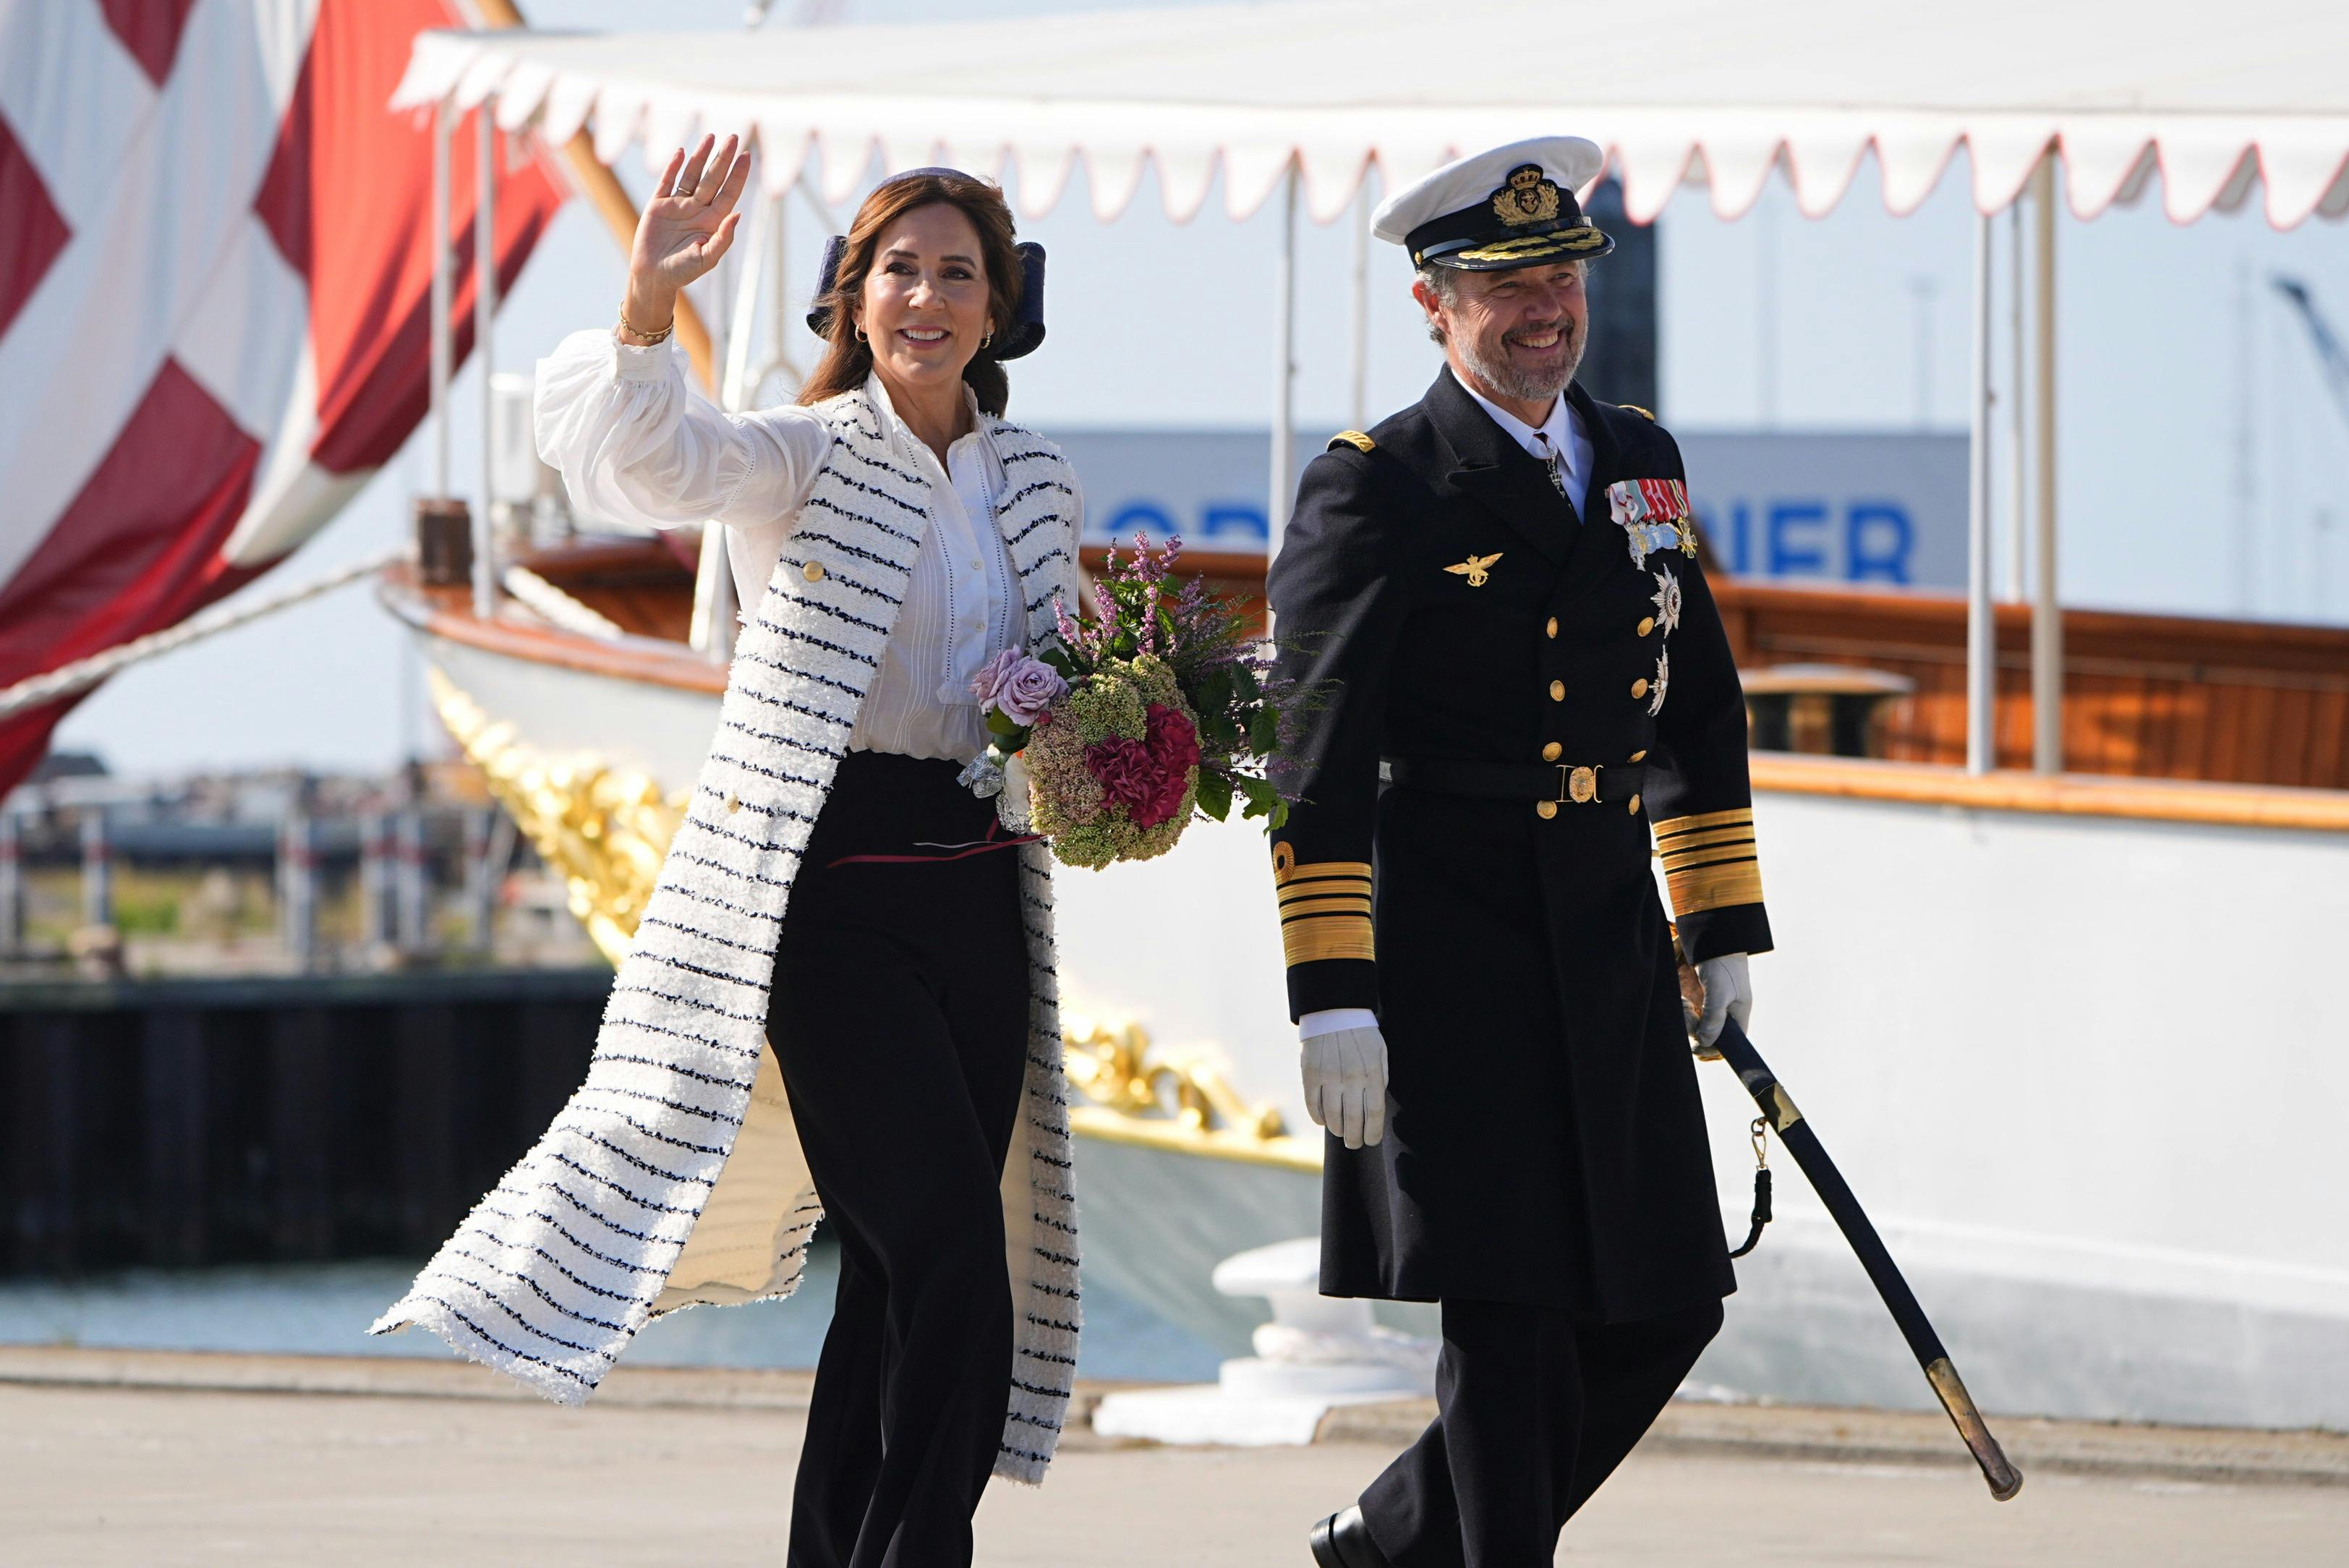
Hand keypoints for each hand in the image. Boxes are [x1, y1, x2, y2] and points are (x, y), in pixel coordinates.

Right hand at [621, 134, 751, 337]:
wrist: (653, 277)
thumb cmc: (683, 272)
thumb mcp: (707, 259)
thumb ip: (724, 238)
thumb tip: (738, 215)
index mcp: (712, 221)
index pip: (729, 192)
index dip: (738, 175)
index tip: (747, 156)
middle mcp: (697, 209)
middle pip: (713, 178)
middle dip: (723, 158)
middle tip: (734, 137)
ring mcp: (678, 205)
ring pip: (692, 175)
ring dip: (701, 156)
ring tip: (711, 137)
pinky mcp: (658, 205)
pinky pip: (667, 181)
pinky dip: (673, 167)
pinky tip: (681, 152)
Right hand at [1301, 1026, 1387, 1148]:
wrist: (1333, 1009)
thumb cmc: (1361, 1032)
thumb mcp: (1380, 1052)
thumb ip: (1380, 1079)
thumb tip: (1373, 1106)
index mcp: (1372, 1073)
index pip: (1374, 1114)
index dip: (1373, 1132)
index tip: (1371, 1141)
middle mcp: (1351, 1078)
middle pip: (1353, 1121)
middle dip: (1354, 1138)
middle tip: (1354, 1144)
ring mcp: (1329, 1077)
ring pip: (1332, 1116)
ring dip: (1337, 1129)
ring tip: (1340, 1132)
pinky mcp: (1310, 1074)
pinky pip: (1313, 1105)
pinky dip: (1318, 1117)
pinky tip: (1323, 1121)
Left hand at [1680, 952, 1752, 1058]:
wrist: (1714, 941)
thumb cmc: (1723, 966)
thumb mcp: (1719, 993)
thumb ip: (1713, 1019)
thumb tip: (1705, 1042)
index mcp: (1738, 1016)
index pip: (1729, 1044)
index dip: (1713, 1049)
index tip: (1696, 1047)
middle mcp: (1727, 1015)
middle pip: (1710, 1037)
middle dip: (1695, 1030)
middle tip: (1687, 1013)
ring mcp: (1713, 1007)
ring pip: (1697, 1026)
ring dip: (1687, 1019)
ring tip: (1684, 1003)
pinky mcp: (1702, 1000)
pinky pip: (1691, 1015)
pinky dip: (1684, 1011)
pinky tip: (1682, 1001)